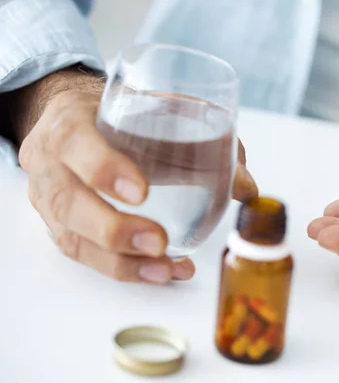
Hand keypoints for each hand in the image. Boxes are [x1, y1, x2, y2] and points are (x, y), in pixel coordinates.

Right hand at [12, 69, 257, 283]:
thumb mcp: (155, 110)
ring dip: (120, 261)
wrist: (76, 119)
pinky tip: (159, 272)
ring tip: (166, 270)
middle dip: (113, 229)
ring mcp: (47, 197)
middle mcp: (49, 161)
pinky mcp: (59, 225)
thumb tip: (247, 187)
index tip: (142, 192)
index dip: (102, 168)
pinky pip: (83, 254)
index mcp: (68, 120)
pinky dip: (123, 268)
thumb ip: (203, 139)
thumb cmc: (120, 114)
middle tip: (159, 242)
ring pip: (71, 237)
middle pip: (66, 201)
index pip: (73, 141)